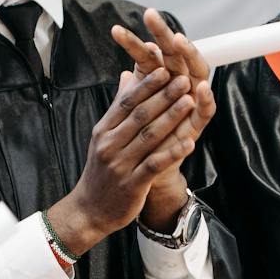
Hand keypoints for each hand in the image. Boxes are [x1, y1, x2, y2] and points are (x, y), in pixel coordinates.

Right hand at [112, 10, 215, 231]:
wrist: (89, 210)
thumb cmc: (101, 172)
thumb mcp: (104, 137)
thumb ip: (118, 107)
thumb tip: (127, 74)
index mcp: (104, 130)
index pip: (126, 102)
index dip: (146, 85)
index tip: (164, 69)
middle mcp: (110, 144)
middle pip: (139, 115)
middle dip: (164, 95)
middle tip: (183, 80)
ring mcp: (120, 164)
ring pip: (149, 136)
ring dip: (171, 117)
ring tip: (189, 101)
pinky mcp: (132, 184)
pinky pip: (155, 164)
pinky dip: (172, 152)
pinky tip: (189, 142)